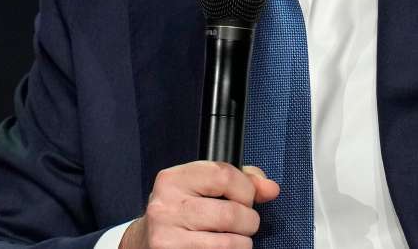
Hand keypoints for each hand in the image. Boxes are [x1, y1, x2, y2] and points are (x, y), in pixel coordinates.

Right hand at [120, 162, 278, 248]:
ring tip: (234, 239)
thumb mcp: (203, 187)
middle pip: (231, 213)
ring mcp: (167, 238)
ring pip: (229, 243)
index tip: (246, 198)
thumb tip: (270, 189)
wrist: (146, 242)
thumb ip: (241, 181)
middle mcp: (165, 207)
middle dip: (249, 221)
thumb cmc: (182, 211)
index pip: (225, 175)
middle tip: (244, 224)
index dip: (246, 189)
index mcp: (172, 180)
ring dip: (242, 243)